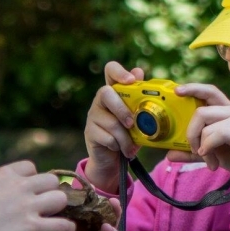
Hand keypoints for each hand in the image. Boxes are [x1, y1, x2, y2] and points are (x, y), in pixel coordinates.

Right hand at [0, 161, 75, 230]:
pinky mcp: (31, 227)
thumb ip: (1, 190)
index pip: (31, 168)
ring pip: (61, 198)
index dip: (32, 182)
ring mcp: (26, 206)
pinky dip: (66, 228)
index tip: (27, 194)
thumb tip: (12, 197)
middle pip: (52, 181)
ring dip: (59, 210)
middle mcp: (19, 185)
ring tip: (53, 220)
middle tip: (44, 209)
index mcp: (5, 174)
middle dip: (49, 193)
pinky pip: (62, 224)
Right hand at [84, 61, 144, 191]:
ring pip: (110, 121)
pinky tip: (120, 149)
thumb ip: (139, 98)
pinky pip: (107, 137)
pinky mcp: (90, 132)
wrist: (113, 159)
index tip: (130, 81)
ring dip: (125, 137)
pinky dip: (118, 146)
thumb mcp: (138, 117)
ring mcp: (93, 116)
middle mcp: (100, 100)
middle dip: (121, 109)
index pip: (110, 70)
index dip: (119, 72)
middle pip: (105, 93)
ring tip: (131, 147)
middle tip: (132, 124)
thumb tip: (138, 71)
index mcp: (115, 92)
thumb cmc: (128, 134)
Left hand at [174, 84, 229, 220]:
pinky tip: (212, 161)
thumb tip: (169, 155)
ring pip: (208, 124)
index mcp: (226, 112)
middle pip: (201, 110)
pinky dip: (209, 147)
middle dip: (191, 132)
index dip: (193, 88)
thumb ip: (192, 152)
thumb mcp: (211, 154)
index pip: (209, 91)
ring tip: (208, 160)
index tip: (177, 91)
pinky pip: (219, 134)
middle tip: (195, 149)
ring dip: (201, 145)